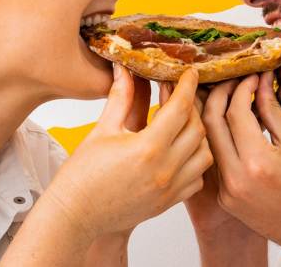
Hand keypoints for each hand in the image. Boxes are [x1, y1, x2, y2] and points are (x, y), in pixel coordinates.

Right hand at [40, 64, 212, 241]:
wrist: (76, 213)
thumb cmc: (83, 173)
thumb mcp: (102, 129)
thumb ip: (120, 96)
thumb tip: (124, 67)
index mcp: (147, 148)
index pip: (180, 108)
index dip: (187, 86)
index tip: (190, 73)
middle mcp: (165, 170)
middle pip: (197, 129)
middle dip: (191, 107)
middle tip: (179, 95)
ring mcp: (169, 189)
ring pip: (204, 154)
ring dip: (197, 135)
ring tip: (181, 123)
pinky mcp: (168, 202)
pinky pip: (197, 178)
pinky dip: (195, 161)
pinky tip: (180, 150)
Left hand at [202, 71, 280, 252]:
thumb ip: (271, 111)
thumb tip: (260, 82)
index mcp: (257, 162)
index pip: (235, 112)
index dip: (242, 88)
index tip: (253, 77)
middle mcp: (235, 178)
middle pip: (212, 122)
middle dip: (220, 94)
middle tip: (235, 82)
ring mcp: (227, 191)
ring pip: (209, 140)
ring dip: (215, 115)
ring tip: (231, 98)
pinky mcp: (225, 198)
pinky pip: (215, 160)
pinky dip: (220, 138)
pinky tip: (232, 126)